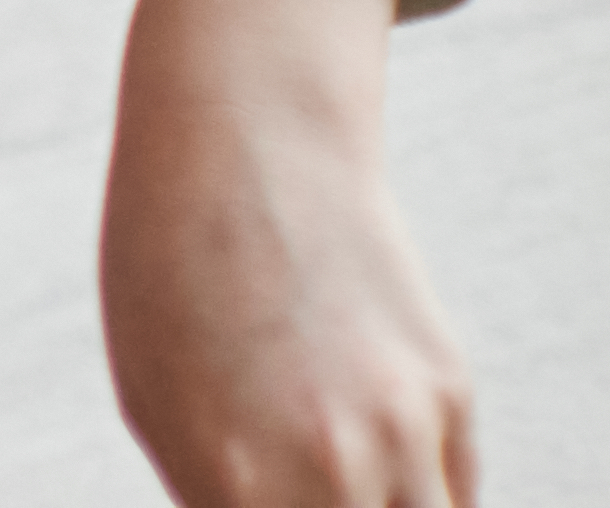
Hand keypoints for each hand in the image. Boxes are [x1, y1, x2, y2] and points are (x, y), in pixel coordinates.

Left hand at [103, 0, 469, 506]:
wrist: (250, 138)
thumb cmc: (171, 268)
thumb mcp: (156, 401)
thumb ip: (212, 495)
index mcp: (232, 476)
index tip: (250, 503)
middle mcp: (332, 465)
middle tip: (294, 481)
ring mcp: (405, 428)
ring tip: (335, 466)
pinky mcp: (453, 391)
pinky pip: (450, 493)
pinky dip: (418, 490)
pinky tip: (371, 442)